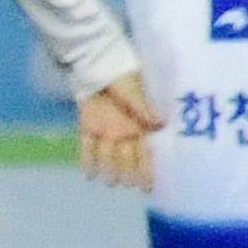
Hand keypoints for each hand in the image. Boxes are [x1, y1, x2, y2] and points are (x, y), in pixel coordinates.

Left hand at [78, 74, 156, 189]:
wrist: (96, 62)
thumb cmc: (122, 76)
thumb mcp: (135, 90)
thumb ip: (144, 107)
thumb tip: (160, 123)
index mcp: (143, 124)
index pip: (149, 150)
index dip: (150, 167)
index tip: (151, 184)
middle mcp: (126, 130)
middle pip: (129, 157)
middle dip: (131, 172)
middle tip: (131, 185)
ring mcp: (107, 130)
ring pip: (109, 155)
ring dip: (110, 169)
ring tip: (111, 182)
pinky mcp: (88, 126)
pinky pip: (87, 146)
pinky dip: (88, 160)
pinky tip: (90, 175)